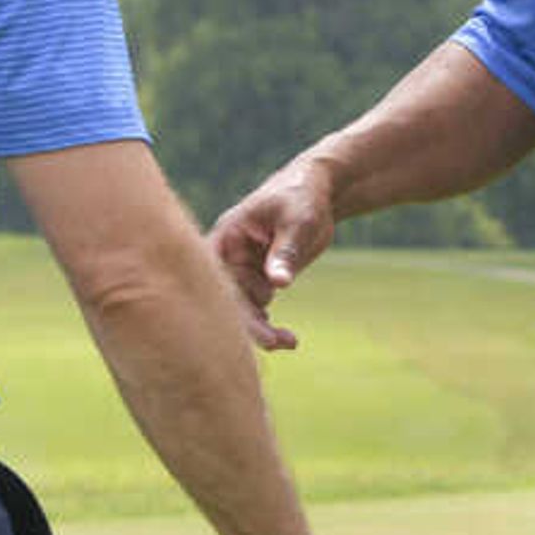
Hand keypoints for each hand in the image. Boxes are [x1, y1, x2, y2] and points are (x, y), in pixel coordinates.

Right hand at [207, 156, 340, 355]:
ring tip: (290, 341)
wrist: (316, 191)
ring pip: (244, 308)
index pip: (218, 276)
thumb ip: (286, 252)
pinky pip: (258, 308)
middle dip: (249, 323)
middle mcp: (228, 256)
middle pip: (229, 298)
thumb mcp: (297, 223)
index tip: (252, 325)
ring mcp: (242, 269)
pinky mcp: (257, 279)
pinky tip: (287, 339)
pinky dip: (269, 325)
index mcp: (227, 237)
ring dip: (262, 328)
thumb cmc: (302, 197)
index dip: (229, 303)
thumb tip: (278, 284)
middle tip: (274, 343)